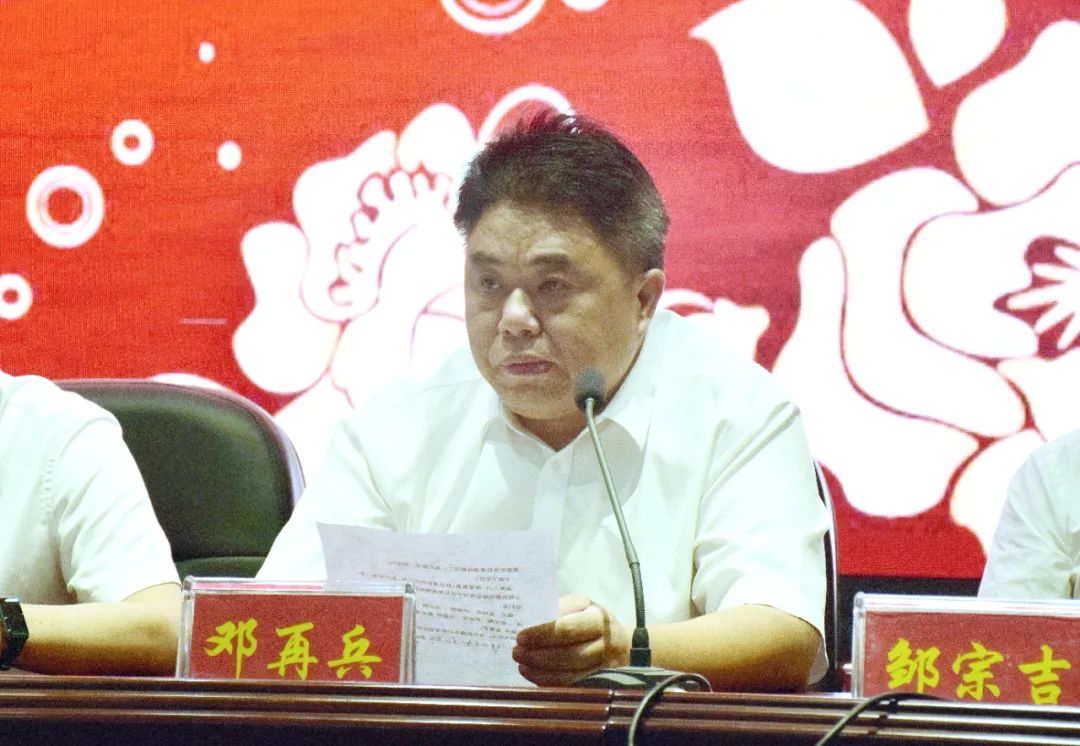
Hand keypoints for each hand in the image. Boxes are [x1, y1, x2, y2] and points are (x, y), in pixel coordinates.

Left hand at [512, 593, 630, 685]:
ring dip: (540, 671)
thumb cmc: (592, 619)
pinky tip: (532, 674)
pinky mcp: (598, 683)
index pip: (569, 629)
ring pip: (569, 674)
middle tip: (516, 652)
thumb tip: (531, 618)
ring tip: (521, 664)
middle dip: (538, 656)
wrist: (623, 643)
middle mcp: (604, 645)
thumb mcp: (581, 605)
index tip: (520, 637)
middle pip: (568, 655)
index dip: (543, 634)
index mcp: (598, 620)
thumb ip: (560, 609)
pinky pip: (570, 686)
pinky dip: (548, 682)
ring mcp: (603, 667)